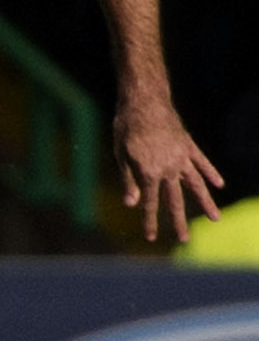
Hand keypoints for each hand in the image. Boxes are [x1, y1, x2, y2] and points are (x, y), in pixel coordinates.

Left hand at [118, 99, 224, 242]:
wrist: (145, 101)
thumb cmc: (126, 127)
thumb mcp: (120, 155)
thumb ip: (128, 180)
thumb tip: (131, 204)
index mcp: (149, 172)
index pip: (150, 202)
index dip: (150, 221)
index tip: (151, 238)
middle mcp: (169, 168)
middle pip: (176, 199)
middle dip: (179, 220)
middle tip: (184, 239)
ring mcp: (182, 156)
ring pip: (196, 183)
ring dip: (205, 202)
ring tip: (214, 218)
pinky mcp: (188, 145)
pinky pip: (202, 162)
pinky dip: (211, 173)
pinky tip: (219, 184)